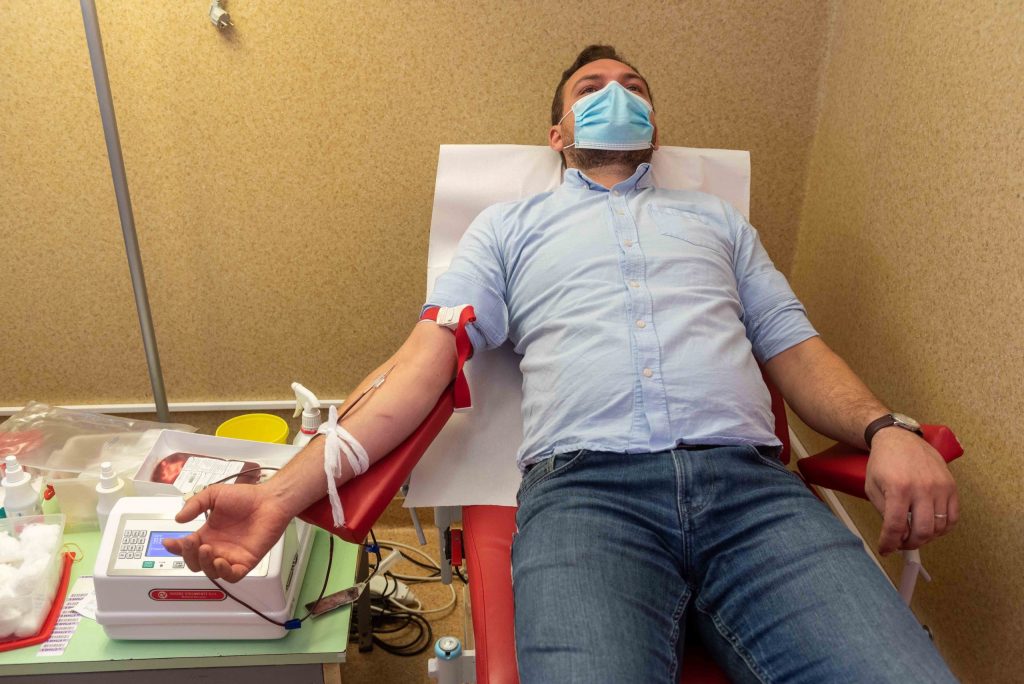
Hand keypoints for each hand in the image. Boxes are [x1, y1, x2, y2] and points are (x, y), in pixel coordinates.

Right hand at [162, 483, 293, 582]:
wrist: (270, 500)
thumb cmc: (246, 497)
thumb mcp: (214, 495)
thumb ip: (195, 504)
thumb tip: (179, 518)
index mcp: (208, 534)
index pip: (186, 547)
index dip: (176, 547)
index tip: (169, 542)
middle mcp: (218, 547)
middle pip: (195, 563)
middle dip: (188, 555)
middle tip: (191, 542)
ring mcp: (231, 556)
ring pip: (210, 572)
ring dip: (204, 563)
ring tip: (207, 548)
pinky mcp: (246, 561)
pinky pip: (232, 576)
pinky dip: (224, 573)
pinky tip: (220, 561)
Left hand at [864, 427, 958, 555]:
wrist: (899, 438)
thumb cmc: (883, 462)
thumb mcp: (872, 486)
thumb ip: (882, 511)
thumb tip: (894, 534)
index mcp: (898, 488)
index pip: (896, 526)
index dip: (890, 543)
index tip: (886, 550)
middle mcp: (922, 488)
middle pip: (922, 531)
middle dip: (910, 544)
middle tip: (902, 544)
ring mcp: (940, 487)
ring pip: (939, 527)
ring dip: (926, 537)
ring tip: (914, 534)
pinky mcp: (951, 485)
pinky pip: (953, 517)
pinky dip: (943, 528)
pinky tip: (931, 526)